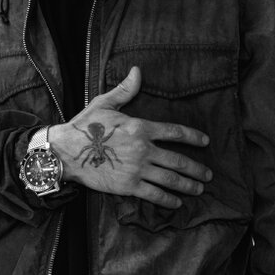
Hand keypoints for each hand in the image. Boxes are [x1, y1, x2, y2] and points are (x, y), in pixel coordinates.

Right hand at [51, 66, 212, 207]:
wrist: (66, 151)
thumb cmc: (85, 126)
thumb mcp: (104, 103)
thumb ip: (125, 90)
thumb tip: (137, 71)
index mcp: (140, 127)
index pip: (175, 132)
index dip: (193, 137)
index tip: (205, 141)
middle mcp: (143, 149)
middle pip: (178, 160)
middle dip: (197, 168)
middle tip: (208, 174)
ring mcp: (137, 170)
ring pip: (170, 179)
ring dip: (188, 185)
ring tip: (199, 188)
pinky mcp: (128, 186)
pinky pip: (154, 194)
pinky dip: (168, 200)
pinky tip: (177, 203)